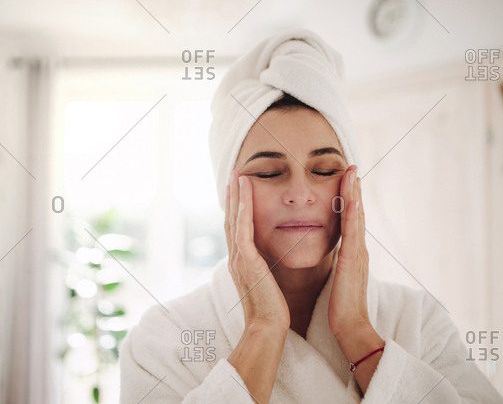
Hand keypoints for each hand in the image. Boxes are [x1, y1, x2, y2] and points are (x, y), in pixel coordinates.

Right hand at [225, 170, 289, 332]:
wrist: (267, 327)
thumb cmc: (271, 310)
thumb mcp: (266, 283)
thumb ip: (265, 269)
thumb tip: (270, 262)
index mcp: (241, 263)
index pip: (237, 229)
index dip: (237, 208)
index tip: (239, 190)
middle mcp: (236, 258)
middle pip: (231, 220)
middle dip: (232, 197)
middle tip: (234, 175)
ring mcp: (239, 259)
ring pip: (234, 220)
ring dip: (236, 197)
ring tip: (238, 176)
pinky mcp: (247, 261)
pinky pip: (242, 230)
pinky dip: (243, 209)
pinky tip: (245, 193)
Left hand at [328, 165, 371, 337]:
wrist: (350, 327)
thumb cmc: (341, 305)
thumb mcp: (339, 277)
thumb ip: (339, 262)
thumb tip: (334, 252)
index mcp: (352, 252)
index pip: (351, 219)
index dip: (350, 198)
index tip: (346, 178)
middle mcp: (358, 249)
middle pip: (357, 213)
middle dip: (354, 189)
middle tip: (351, 166)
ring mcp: (357, 255)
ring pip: (357, 218)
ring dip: (355, 195)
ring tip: (352, 173)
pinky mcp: (352, 263)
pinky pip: (352, 235)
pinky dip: (353, 216)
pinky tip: (351, 201)